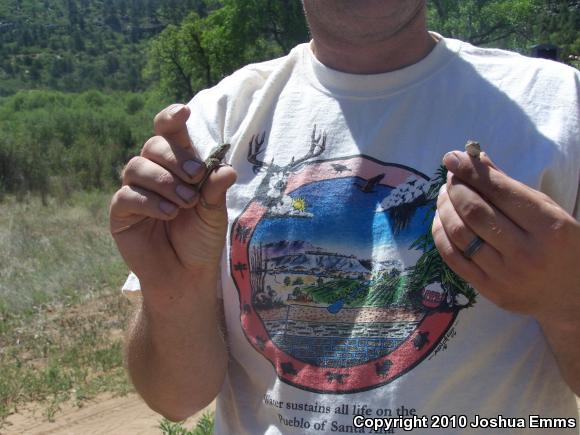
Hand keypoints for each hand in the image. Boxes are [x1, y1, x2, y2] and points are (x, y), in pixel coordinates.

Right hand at [109, 104, 236, 306]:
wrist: (188, 274)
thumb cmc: (202, 238)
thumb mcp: (214, 212)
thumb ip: (215, 190)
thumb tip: (226, 169)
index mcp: (178, 166)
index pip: (169, 132)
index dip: (172, 118)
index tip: (184, 112)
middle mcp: (154, 173)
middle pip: (153, 145)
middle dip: (175, 158)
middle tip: (196, 178)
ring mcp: (135, 191)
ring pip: (136, 166)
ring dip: (164, 182)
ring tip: (186, 203)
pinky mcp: (121, 213)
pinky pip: (126, 196)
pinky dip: (150, 202)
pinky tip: (169, 214)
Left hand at [432, 150, 579, 322]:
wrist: (571, 295)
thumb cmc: (559, 244)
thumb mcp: (547, 211)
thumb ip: (509, 186)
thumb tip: (474, 158)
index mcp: (549, 226)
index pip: (500, 192)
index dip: (471, 172)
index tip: (453, 158)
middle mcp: (527, 252)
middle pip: (474, 212)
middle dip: (455, 189)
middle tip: (450, 178)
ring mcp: (506, 275)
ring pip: (460, 234)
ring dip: (444, 208)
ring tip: (444, 195)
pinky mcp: (489, 290)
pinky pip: (453, 258)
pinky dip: (441, 234)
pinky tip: (442, 219)